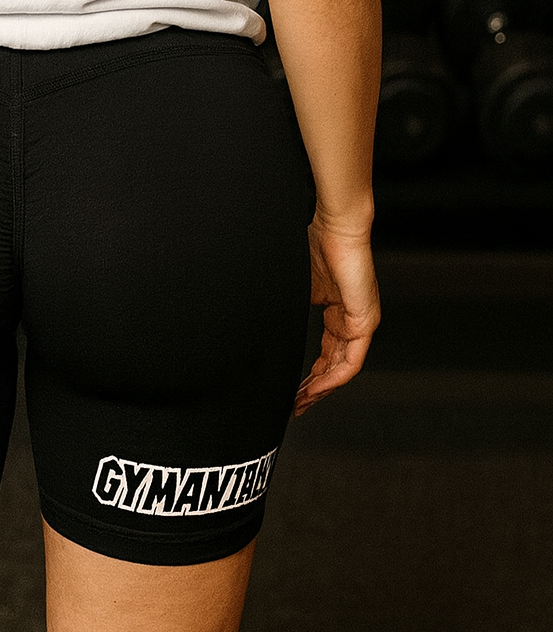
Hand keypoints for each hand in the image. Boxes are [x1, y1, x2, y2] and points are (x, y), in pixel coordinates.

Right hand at [293, 214, 380, 416]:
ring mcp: (361, 322)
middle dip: (315, 388)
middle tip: (297, 404)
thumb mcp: (298, 284)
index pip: (327, 352)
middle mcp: (352, 321)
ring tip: (303, 401)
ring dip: (322, 388)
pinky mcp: (365, 322)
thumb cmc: (318, 244)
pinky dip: (334, 376)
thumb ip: (291, 308)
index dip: (311, 374)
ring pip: (343, 368)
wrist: (338, 227)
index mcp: (338, 311)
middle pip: (335, 365)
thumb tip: (266, 327)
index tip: (295, 389)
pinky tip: (318, 387)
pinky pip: (351, 360)